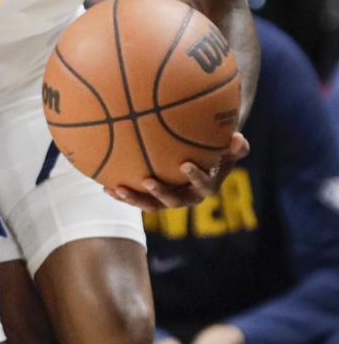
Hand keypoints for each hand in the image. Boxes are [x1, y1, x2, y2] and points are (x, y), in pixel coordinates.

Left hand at [106, 131, 248, 209]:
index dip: (196, 178)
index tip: (185, 164)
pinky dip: (121, 194)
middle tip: (148, 180)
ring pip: (151, 205)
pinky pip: (136, 198)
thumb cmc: (216, 144)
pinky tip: (105, 185)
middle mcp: (188, 197)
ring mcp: (168, 199)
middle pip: (174, 202)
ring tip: (118, 188)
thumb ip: (237, 145)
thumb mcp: (230, 144)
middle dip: (160, 193)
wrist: (201, 153)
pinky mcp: (152, 198)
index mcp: (208, 186)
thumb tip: (238, 139)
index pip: (205, 186)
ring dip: (134, 199)